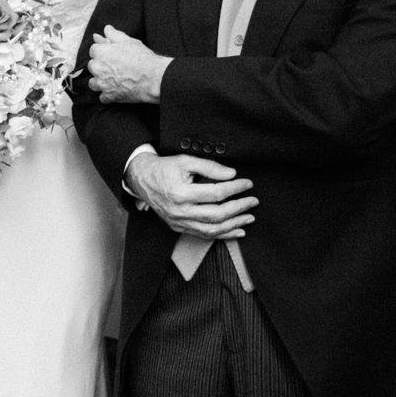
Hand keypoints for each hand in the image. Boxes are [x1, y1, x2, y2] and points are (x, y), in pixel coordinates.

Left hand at [87, 26, 169, 104]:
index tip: (112, 55)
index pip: (93, 50)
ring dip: (100, 81)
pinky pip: (102, 97)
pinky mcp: (108, 96)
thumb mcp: (128, 41)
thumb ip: (114, 34)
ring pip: (93, 83)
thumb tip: (106, 29)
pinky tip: (116, 91)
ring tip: (113, 80)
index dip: (103, 52)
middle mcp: (97, 68)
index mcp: (100, 52)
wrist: (153, 77)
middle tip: (114, 67)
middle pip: (92, 66)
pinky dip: (108, 95)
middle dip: (100, 66)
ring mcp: (102, 83)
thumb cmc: (142, 58)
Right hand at [129, 153, 256, 239]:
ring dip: (234, 225)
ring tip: (249, 218)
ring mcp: (179, 222)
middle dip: (239, 208)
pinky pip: (204, 235)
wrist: (142, 180)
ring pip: (212, 229)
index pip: (216, 193)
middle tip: (253, 201)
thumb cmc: (164, 169)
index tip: (247, 184)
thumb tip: (231, 174)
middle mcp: (180, 211)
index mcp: (181, 193)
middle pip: (216, 214)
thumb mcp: (185, 161)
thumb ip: (209, 167)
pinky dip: (222, 235)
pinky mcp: (178, 227)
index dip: (235, 188)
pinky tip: (236, 231)